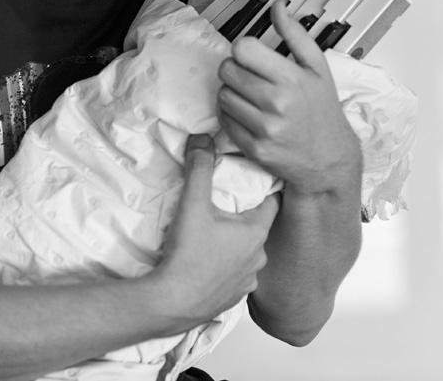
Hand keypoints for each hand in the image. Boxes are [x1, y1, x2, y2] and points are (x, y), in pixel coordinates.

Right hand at [151, 134, 278, 322]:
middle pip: (257, 228)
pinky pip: (235, 276)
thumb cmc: (187, 255)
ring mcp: (247, 281)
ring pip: (246, 254)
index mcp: (256, 233)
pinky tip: (209, 262)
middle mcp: (258, 258)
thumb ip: (199, 168)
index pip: (272, 202)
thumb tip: (202, 138)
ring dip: (235, 245)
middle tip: (226, 204)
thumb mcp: (193, 204)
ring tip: (215, 235)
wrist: (170, 304)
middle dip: (244, 216)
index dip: (264, 188)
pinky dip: (226, 268)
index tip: (255, 178)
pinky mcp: (232, 299)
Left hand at [217, 1, 362, 195]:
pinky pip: (224, 121)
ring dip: (233, 93)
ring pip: (223, 95)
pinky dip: (232, 116)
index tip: (254, 56)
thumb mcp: (317, 67)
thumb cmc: (322, 112)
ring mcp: (263, 128)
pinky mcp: (253, 148)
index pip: (243, 48)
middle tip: (252, 77)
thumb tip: (277, 8)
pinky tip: (250, 115)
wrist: (328, 159)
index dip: (245, 49)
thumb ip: (295, 34)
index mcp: (291, 79)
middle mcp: (276, 103)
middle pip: (227, 70)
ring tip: (253, 97)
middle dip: (236, 69)